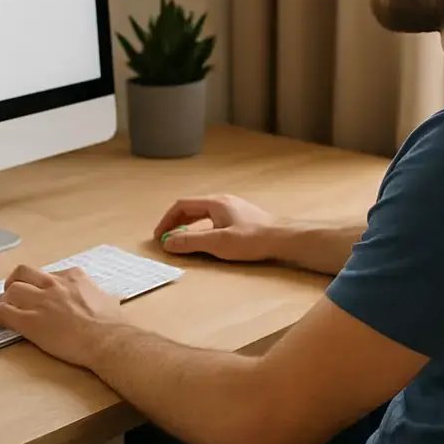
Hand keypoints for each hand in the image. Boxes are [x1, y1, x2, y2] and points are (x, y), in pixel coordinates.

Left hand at [0, 265, 123, 366]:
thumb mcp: (109, 300)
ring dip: (3, 299)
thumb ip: (103, 297)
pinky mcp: (30, 321)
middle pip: (23, 274)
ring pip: (11, 292)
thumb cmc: (112, 325)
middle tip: (11, 293)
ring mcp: (40, 302)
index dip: (39, 283)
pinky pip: (3, 313)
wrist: (107, 340)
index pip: (48, 273)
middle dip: (14, 282)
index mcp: (73, 277)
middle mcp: (54, 284)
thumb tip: (110, 300)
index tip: (38, 290)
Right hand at [152, 194, 282, 261]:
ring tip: (182, 240)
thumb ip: (191, 242)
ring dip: (189, 226)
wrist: (284, 238)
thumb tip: (168, 242)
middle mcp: (223, 201)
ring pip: (203, 213)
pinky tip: (205, 239)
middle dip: (176, 223)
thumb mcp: (218, 242)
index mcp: (215, 202)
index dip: (167, 220)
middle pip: (191, 208)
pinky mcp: (241, 217)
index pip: (182, 205)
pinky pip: (213, 218)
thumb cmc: (253, 239)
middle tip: (167, 239)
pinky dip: (202, 227)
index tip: (159, 237)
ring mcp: (233, 208)